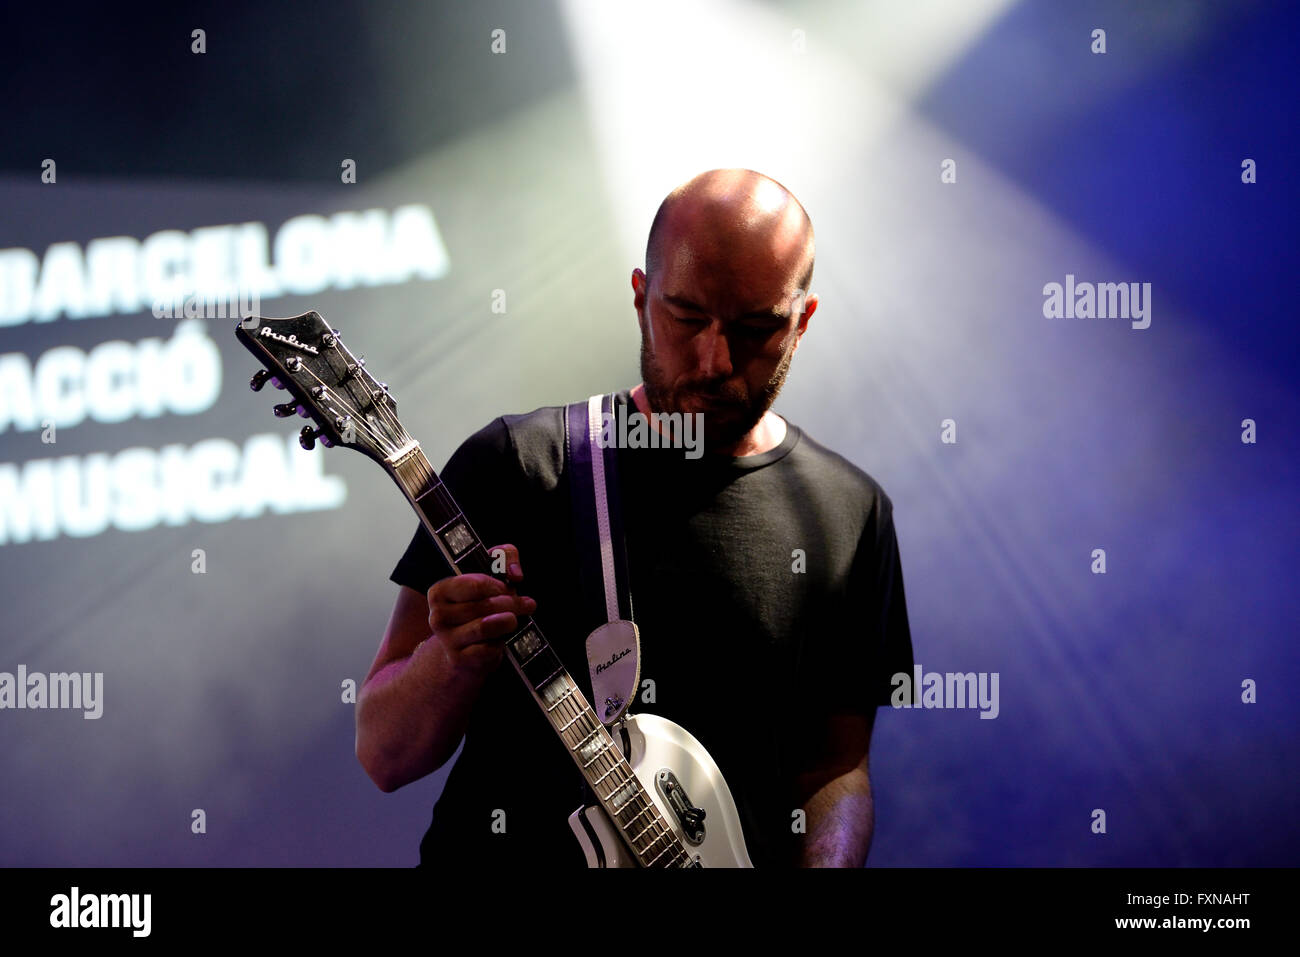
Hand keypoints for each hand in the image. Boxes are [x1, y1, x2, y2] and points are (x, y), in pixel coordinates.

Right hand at [425, 543, 534, 677]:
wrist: (460, 652)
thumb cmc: (476, 609)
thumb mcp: (485, 577)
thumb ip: (503, 557)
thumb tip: (515, 572)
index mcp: (440, 592)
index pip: (476, 584)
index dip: (500, 586)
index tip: (510, 588)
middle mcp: (438, 616)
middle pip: (485, 604)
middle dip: (511, 603)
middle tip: (524, 604)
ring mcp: (447, 639)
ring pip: (486, 626)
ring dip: (509, 621)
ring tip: (515, 619)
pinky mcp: (460, 659)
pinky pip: (489, 648)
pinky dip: (501, 642)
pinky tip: (502, 639)